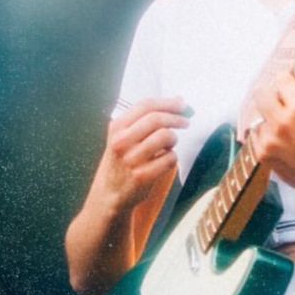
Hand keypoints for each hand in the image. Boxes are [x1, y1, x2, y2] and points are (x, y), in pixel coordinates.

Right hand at [97, 96, 189, 212]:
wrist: (108, 194)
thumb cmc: (121, 161)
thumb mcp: (125, 136)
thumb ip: (148, 118)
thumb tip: (179, 100)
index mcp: (117, 127)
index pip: (145, 105)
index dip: (168, 103)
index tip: (182, 105)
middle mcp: (121, 141)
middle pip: (156, 119)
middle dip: (176, 118)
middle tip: (186, 122)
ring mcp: (130, 159)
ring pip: (165, 136)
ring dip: (173, 139)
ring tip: (170, 144)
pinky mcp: (142, 176)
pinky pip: (169, 159)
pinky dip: (172, 158)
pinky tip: (165, 160)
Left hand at [249, 70, 294, 203]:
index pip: (281, 81)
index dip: (285, 80)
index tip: (287, 83)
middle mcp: (281, 123)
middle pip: (260, 94)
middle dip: (270, 93)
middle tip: (278, 98)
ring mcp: (269, 140)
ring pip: (257, 115)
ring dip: (267, 116)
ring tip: (281, 123)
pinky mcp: (262, 154)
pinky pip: (255, 135)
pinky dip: (263, 133)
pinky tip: (277, 137)